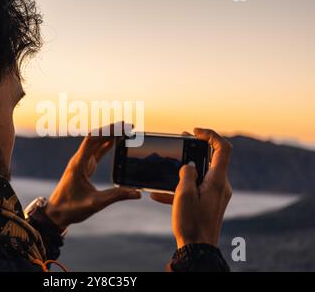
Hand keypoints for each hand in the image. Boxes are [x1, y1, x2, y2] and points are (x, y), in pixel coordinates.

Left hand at [45, 125, 141, 228]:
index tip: (122, 126)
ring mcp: (81, 163)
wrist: (55, 214)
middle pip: (95, 138)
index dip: (108, 130)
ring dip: (109, 135)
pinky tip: (115, 142)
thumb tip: (137, 193)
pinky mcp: (83, 168)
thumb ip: (116, 196)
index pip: (92, 140)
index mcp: (78, 164)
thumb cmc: (71, 208)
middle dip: (111, 129)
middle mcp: (79, 160)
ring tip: (125, 130)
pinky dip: (106, 145)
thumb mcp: (95, 203)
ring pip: (95, 143)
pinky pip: (95, 151)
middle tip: (129, 125)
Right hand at [151, 128, 232, 247]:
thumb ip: (186, 174)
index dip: (210, 135)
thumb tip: (187, 165)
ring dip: (185, 169)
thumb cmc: (191, 223)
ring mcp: (215, 195)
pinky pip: (196, 189)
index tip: (194, 132)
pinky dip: (180, 188)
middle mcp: (220, 186)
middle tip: (180, 143)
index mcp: (217, 180)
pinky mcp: (208, 204)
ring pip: (201, 174)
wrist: (197, 249)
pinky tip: (158, 194)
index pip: (223, 148)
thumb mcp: (184, 194)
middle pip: (212, 159)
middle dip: (194, 149)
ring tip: (168, 166)